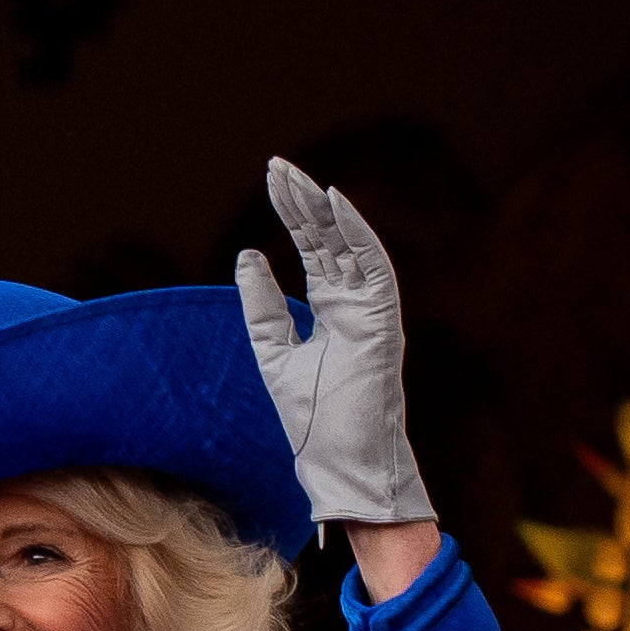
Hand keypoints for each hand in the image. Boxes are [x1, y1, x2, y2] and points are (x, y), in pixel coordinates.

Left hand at [232, 156, 436, 529]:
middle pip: (328, 239)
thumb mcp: (273, 354)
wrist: (339, 464)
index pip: (312, 249)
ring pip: (349, 245)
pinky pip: (374, 266)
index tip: (272, 180)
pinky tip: (335, 202)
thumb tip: (246, 256)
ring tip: (296, 177)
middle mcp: (355, 304)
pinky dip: (357, 233)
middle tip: (276, 166)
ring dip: (325, 210)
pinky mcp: (383, 322)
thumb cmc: (313, 421)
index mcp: (331, 311)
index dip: (293, 214)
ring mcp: (372, 311)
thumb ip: (262, 308)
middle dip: (303, 202)